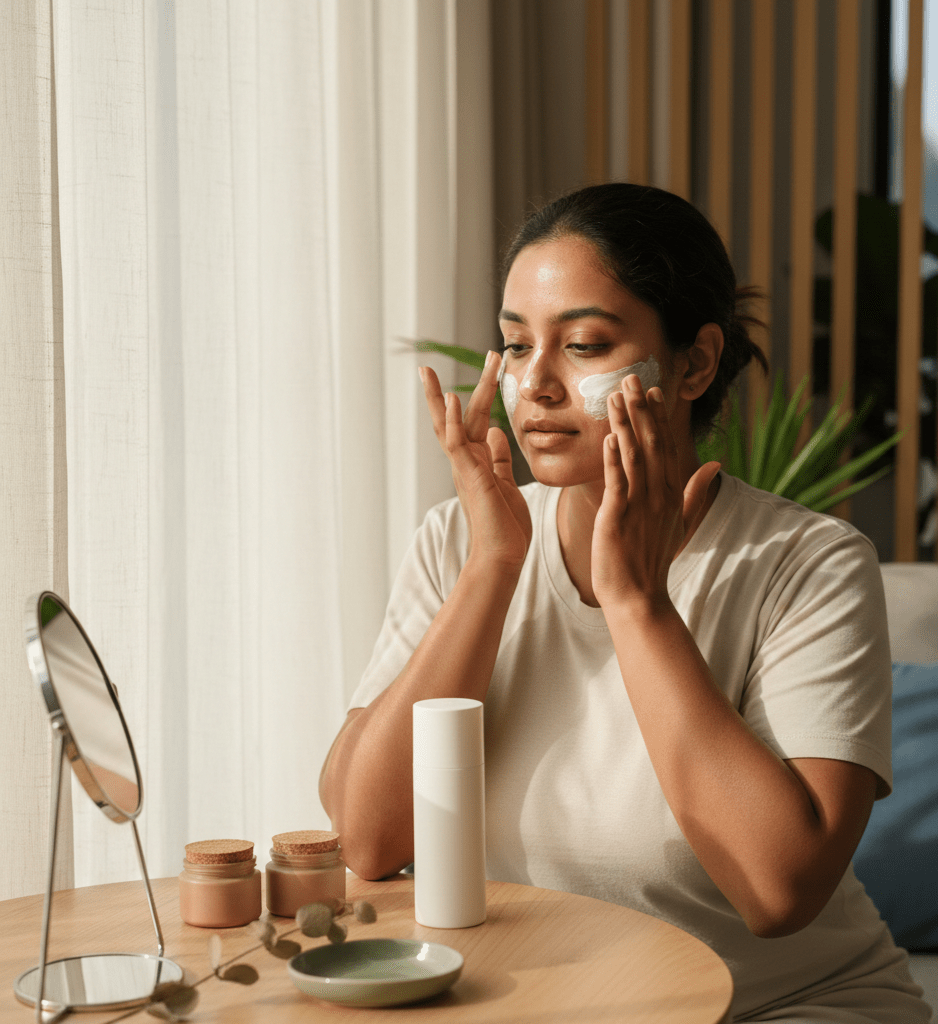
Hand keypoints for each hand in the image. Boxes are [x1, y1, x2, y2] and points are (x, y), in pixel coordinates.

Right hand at [420, 353, 531, 569]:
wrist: (503, 554)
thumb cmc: (506, 525)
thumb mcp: (506, 482)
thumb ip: (498, 458)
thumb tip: (496, 433)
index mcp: (475, 460)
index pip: (475, 419)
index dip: (484, 392)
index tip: (494, 366)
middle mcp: (465, 460)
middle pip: (463, 414)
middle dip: (477, 383)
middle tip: (490, 353)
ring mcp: (463, 467)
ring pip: (448, 425)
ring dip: (442, 396)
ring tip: (430, 371)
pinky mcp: (468, 476)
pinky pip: (456, 444)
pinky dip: (453, 421)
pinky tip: (453, 399)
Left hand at [591, 375, 719, 610]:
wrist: (639, 597)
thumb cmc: (653, 560)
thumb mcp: (681, 522)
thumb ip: (695, 491)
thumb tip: (715, 465)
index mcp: (671, 493)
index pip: (665, 446)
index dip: (659, 417)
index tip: (653, 390)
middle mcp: (658, 495)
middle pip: (651, 443)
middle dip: (641, 409)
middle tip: (631, 377)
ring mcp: (639, 505)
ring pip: (633, 456)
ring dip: (624, 424)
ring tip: (614, 396)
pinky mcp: (618, 517)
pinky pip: (617, 483)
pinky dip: (613, 460)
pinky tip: (609, 438)